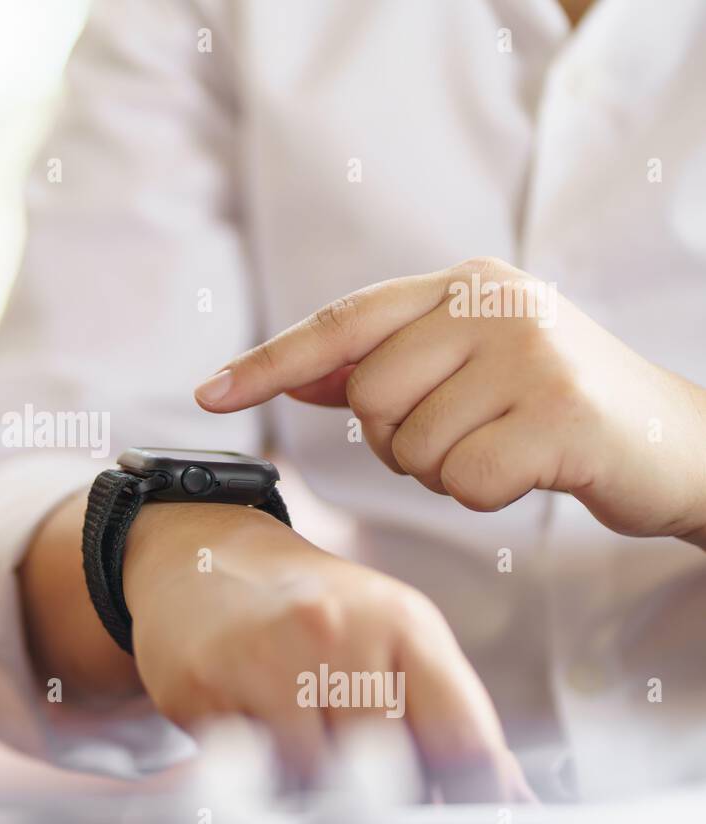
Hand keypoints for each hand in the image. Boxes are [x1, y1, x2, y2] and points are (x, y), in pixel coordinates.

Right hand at [122, 501, 532, 801]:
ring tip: (306, 746)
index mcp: (401, 621)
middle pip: (389, 773)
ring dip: (316, 788)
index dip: (469, 797)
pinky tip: (257, 735)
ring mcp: (265, 660)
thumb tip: (505, 795)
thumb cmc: (305, 603)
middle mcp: (336, 632)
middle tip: (371, 786)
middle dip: (384, 793)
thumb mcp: (391, 629)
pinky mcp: (204, 689)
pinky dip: (260, 774)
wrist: (201, 559)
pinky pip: (250, 774)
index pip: (462, 740)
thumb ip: (447, 708)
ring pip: (317, 784)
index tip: (462, 817)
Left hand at [195, 258, 705, 544]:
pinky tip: (528, 470)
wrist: (672, 440)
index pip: (341, 323)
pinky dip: (483, 494)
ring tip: (502, 445)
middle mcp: (492, 302)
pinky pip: (462, 481)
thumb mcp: (469, 365)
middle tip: (464, 431)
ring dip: (443, 469)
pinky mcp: (559, 414)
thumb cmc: (550, 406)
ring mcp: (530, 353)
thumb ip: (387, 363)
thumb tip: (297, 374)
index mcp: (462, 284)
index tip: (208, 395)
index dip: (270, 362)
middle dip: (398, 438)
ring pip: (410, 446)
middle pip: (369, 399)